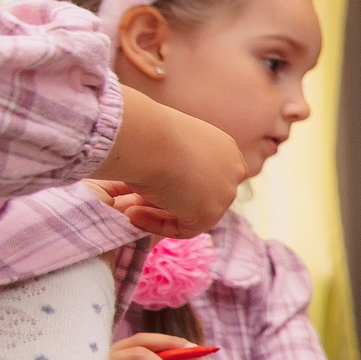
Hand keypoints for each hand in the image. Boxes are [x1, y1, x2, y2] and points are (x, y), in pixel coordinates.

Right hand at [91, 91, 243, 237]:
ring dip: (160, 212)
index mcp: (225, 147)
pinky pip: (183, 228)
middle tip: (135, 199)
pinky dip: (157, 225)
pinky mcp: (210, 214)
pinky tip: (132, 215)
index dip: (182, 182)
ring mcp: (225, 193)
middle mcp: (233, 169)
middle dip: (171, 199)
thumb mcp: (167, 137)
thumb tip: (161, 171)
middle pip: (205, 193)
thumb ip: (172, 155)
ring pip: (193, 211)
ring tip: (128, 208)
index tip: (153, 182)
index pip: (210, 172)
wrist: (148, 138)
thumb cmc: (148, 130)